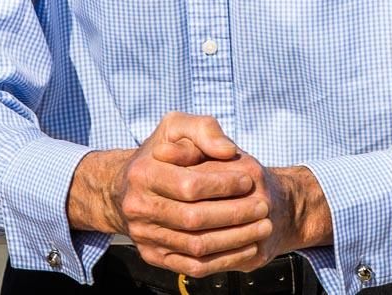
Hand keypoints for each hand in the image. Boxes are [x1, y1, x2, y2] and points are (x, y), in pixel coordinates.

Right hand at [67, 112, 332, 276]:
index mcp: (145, 174)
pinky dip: (222, 259)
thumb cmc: (159, 151)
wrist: (124, 187)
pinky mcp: (155, 257)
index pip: (190, 183)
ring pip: (195, 247)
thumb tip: (225, 148)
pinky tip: (248, 246)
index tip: (254, 174)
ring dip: (235, 239)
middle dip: (236, 213)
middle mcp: (140, 210)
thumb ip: (203, 128)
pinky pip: (190, 265)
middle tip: (268, 205)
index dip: (225, 181)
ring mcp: (145, 238)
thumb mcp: (176, 125)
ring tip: (266, 227)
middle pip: (196, 219)